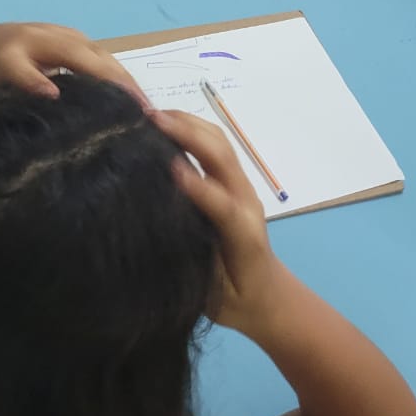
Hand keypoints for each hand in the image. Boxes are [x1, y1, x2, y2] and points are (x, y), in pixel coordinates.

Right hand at [0, 21, 147, 105]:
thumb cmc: (4, 74)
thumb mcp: (44, 77)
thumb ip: (73, 93)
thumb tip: (112, 129)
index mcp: (70, 45)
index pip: (111, 65)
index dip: (133, 89)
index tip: (156, 118)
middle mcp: (55, 39)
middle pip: (100, 58)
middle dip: (125, 85)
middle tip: (146, 116)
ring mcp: (28, 43)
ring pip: (72, 54)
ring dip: (98, 77)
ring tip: (119, 105)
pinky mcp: (0, 56)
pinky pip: (21, 69)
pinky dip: (36, 80)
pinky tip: (51, 96)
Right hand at [152, 109, 275, 338]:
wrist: (267, 296)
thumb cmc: (235, 299)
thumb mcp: (213, 296)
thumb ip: (195, 269)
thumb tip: (160, 244)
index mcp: (242, 234)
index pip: (222, 204)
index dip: (199, 187)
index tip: (170, 169)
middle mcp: (245, 201)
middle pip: (223, 157)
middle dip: (188, 133)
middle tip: (148, 120)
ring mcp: (241, 187)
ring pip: (220, 142)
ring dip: (189, 123)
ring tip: (152, 115)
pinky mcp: (234, 180)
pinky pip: (216, 145)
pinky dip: (192, 127)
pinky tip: (166, 124)